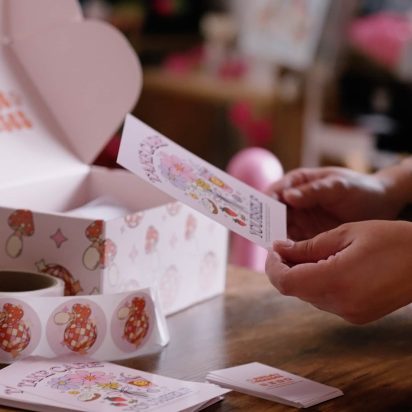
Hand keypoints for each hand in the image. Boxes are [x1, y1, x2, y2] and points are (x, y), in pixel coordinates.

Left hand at [265, 220, 411, 323]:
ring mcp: (349, 313)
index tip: (273, 249)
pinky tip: (326, 264)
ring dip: (301, 275)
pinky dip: (317, 282)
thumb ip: (308, 246)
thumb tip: (280, 249)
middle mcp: (339, 304)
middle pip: (294, 289)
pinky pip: (325, 299)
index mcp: (335, 281)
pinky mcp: (357, 315)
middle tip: (286, 246)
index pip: (285, 282)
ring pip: (308, 295)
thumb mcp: (346, 234)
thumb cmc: (392, 239)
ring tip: (308, 252)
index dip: (272, 266)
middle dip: (285, 267)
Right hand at [267, 166, 409, 239]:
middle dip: (265, 224)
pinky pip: (292, 244)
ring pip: (279, 230)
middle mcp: (293, 202)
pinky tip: (287, 259)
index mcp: (297, 183)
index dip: (265, 203)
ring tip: (273, 251)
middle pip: (272, 213)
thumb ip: (314, 191)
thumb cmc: (358, 188)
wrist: (380, 205)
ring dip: (275, 240)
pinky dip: (288, 251)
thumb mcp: (338, 186)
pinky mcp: (307, 236)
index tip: (261, 215)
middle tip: (263, 236)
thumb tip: (288, 196)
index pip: (274, 191)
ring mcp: (299, 220)